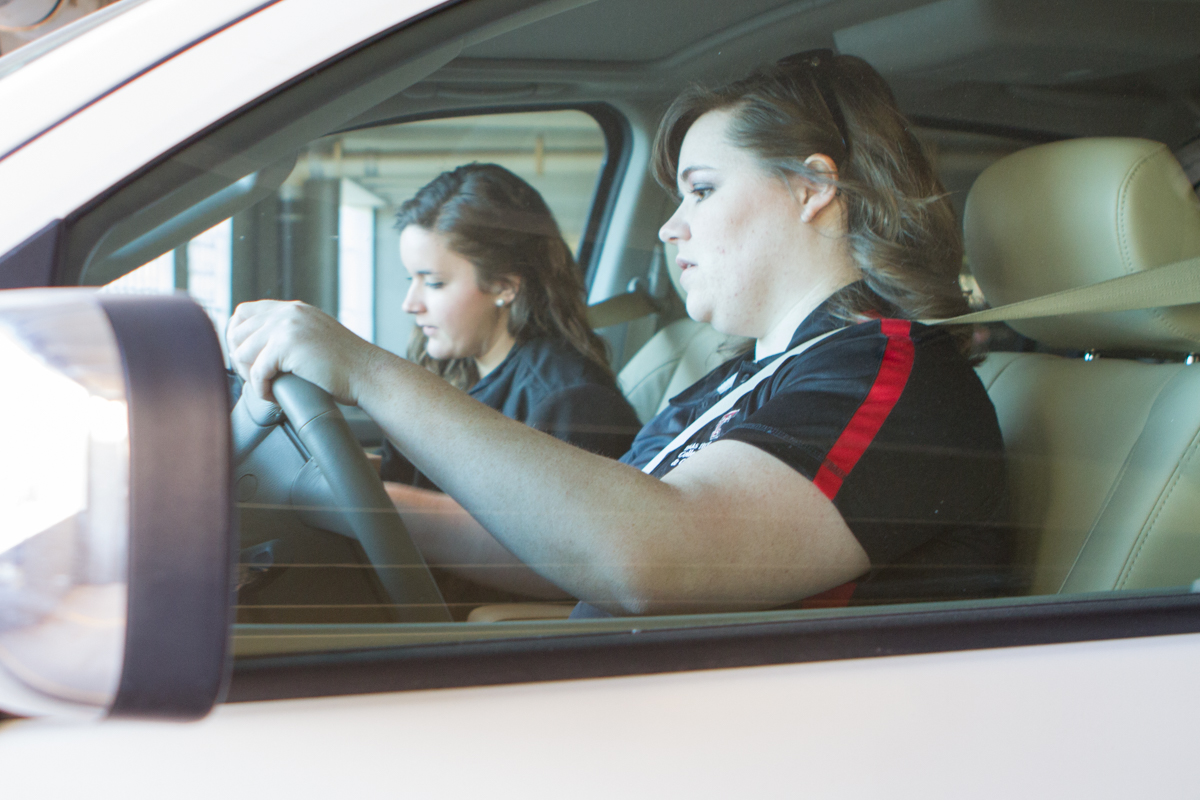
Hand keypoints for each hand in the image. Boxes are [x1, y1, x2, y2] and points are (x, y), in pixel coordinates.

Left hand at [226, 300, 376, 404]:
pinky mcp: (288, 346)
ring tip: (267, 387)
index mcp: (294, 308)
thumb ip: (291, 333)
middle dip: (240, 359)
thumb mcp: (315, 337)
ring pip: (243, 353)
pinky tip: (274, 396)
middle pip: (237, 332)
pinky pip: (257, 372)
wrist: (368, 374)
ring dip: (250, 376)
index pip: (244, 312)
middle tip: (256, 379)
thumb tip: (260, 349)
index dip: (237, 336)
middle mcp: (288, 312)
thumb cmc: (346, 366)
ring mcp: (287, 326)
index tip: (244, 358)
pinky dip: (261, 389)